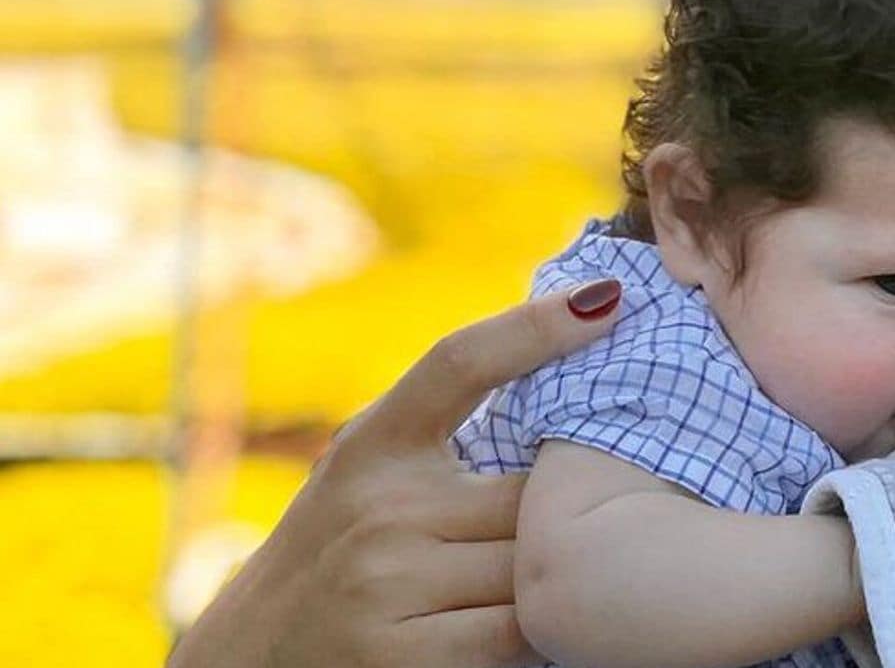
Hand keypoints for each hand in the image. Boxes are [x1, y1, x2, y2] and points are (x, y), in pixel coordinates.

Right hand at [167, 279, 622, 667]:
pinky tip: (532, 625)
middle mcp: (377, 507)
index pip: (459, 362)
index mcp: (373, 446)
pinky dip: (537, 630)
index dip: (535, 326)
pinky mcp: (403, 660)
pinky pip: (518, 633)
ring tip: (556, 577)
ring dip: (553, 574)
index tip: (607, 298)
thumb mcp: (372, 472)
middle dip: (565, 508)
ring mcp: (387, 585)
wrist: (251, 664)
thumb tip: (571, 347)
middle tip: (588, 517)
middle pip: (533, 492)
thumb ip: (445, 432)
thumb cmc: (343, 553)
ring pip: (533, 564)